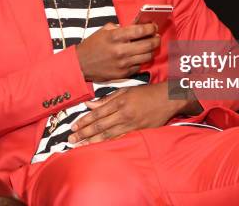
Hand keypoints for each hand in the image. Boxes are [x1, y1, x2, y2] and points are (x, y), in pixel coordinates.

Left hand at [68, 83, 184, 145]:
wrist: (167, 99)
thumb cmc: (146, 93)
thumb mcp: (126, 90)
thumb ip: (107, 99)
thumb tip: (89, 105)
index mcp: (119, 102)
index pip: (97, 113)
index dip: (84, 121)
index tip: (73, 127)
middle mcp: (123, 114)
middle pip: (100, 126)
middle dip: (84, 133)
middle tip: (71, 139)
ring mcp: (131, 125)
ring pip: (108, 135)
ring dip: (92, 141)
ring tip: (80, 146)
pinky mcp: (138, 132)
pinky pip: (120, 140)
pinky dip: (108, 144)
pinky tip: (99, 148)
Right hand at [76, 22, 159, 81]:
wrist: (81, 64)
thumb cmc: (92, 45)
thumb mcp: (104, 31)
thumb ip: (121, 28)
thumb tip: (137, 26)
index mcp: (115, 36)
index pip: (140, 30)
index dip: (151, 28)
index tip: (154, 26)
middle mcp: (121, 50)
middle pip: (148, 44)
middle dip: (156, 39)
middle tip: (156, 36)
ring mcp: (123, 64)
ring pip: (147, 56)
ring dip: (152, 50)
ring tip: (150, 46)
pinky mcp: (123, 74)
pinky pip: (139, 66)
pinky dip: (141, 60)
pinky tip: (139, 56)